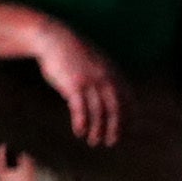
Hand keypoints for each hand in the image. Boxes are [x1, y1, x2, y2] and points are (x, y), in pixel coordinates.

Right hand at [33, 23, 126, 147]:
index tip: (124, 132)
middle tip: (111, 142)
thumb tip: (111, 95)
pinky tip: (79, 132)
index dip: (128, 120)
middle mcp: (105, 79)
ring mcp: (90, 82)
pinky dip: (81, 123)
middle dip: (115, 129)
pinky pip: (81, 110)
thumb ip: (106, 77)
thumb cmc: (72, 52)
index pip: (128, 102)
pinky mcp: (73, 85)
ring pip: (98, 113)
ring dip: (97, 130)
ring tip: (93, 141)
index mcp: (113, 74)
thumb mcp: (96, 62)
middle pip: (115, 110)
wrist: (53, 38)